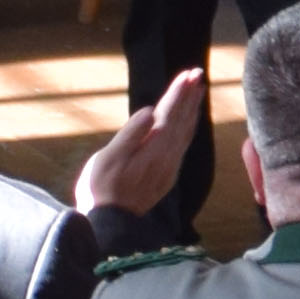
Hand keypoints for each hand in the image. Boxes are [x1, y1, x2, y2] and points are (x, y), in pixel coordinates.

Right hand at [74, 67, 206, 215]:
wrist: (111, 224)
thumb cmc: (101, 188)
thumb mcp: (109, 158)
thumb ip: (131, 133)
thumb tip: (149, 111)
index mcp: (152, 147)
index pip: (168, 114)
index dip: (178, 93)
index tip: (188, 74)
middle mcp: (166, 156)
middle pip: (181, 120)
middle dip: (188, 96)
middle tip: (197, 73)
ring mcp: (168, 167)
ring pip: (185, 133)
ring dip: (191, 110)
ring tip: (198, 91)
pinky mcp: (166, 175)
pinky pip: (182, 145)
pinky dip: (188, 128)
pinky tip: (188, 123)